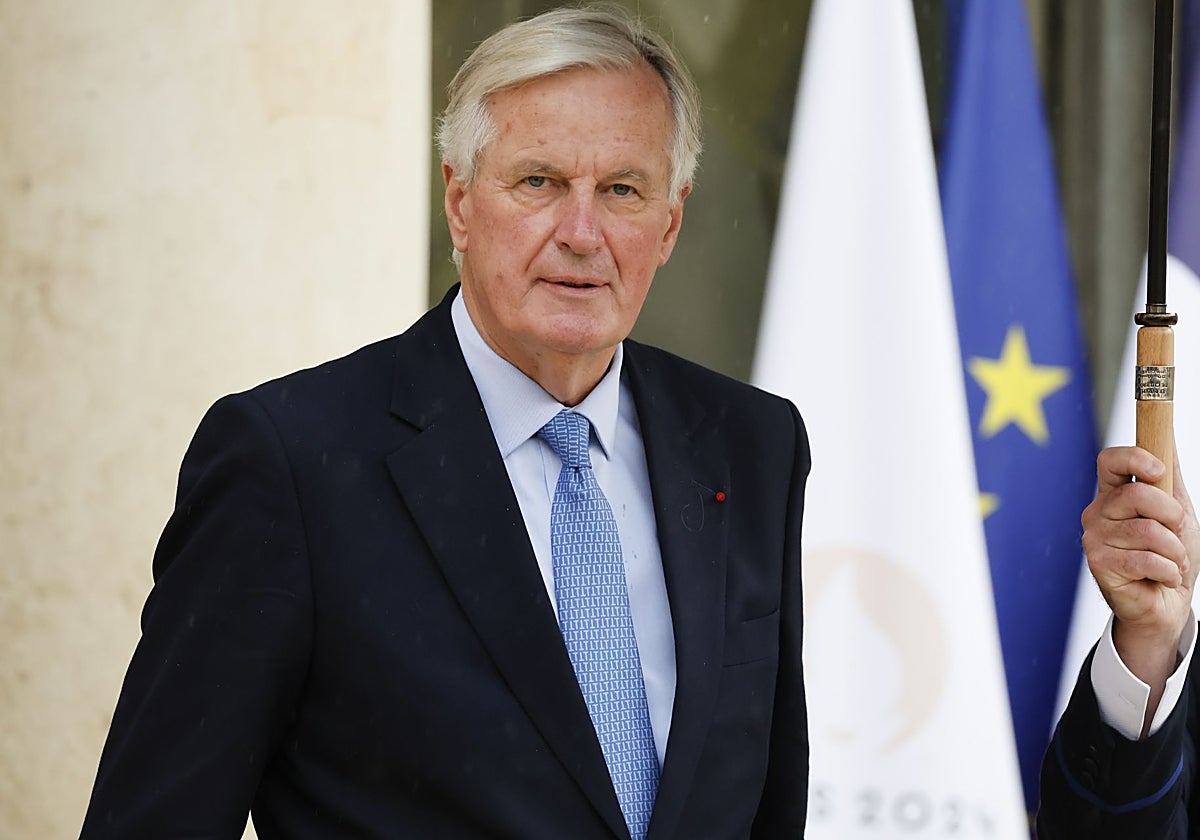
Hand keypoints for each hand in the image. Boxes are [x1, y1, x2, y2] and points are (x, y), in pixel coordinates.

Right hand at [1084, 444, 1198, 728]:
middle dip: (1172, 516)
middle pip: (1136, 495)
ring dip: (1174, 551)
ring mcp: (1094, 538)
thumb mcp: (1177, 512)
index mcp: (1114, 495)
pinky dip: (1168, 570)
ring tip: (1171, 562)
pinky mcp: (1099, 564)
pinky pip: (1145, 559)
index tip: (1159, 470)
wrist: (1166, 605)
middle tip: (1177, 533)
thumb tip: (1165, 439)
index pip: (1110, 460)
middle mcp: (1098, 512)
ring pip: (1147, 531)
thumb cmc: (1169, 558)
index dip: (1134, 458)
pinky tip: (1162, 577)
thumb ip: (1168, 479)